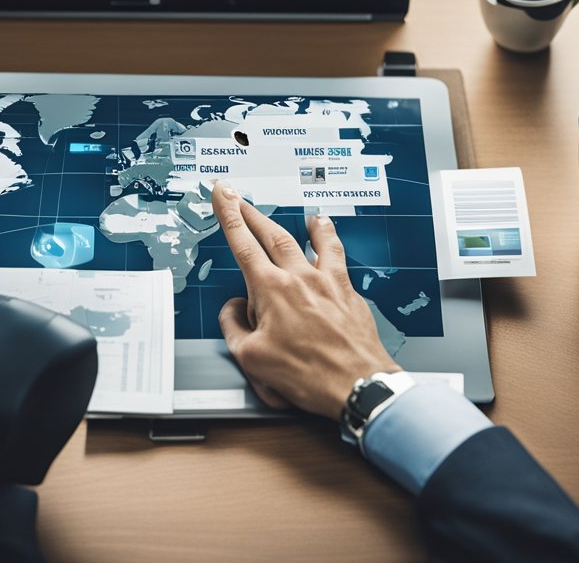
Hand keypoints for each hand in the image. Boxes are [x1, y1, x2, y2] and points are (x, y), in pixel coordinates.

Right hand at [212, 182, 398, 419]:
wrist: (356, 384)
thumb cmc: (308, 375)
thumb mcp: (252, 359)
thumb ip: (234, 328)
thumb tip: (232, 310)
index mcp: (271, 290)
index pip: (242, 243)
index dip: (228, 214)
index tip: (222, 193)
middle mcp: (300, 278)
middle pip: (272, 234)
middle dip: (252, 212)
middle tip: (240, 197)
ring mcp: (327, 282)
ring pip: (312, 240)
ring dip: (303, 224)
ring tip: (304, 215)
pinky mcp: (348, 292)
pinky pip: (337, 257)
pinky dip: (330, 241)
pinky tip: (330, 237)